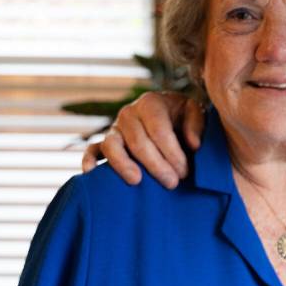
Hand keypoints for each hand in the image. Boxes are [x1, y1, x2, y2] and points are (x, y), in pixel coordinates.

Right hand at [81, 92, 204, 188]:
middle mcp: (129, 113)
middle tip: (172, 183)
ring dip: (124, 164)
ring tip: (137, 180)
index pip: (159, 130)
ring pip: (112, 145)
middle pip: (138, 141)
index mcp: (151, 103)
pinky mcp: (104, 141)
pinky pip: (92, 149)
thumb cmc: (182, 116)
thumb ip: (196, 125)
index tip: (184, 172)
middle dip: (156, 165)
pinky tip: (92, 172)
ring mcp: (114, 127)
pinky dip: (89, 160)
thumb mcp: (194, 112)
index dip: (172, 153)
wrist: (168, 114)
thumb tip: (193, 145)